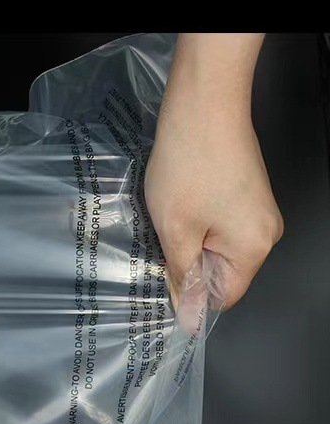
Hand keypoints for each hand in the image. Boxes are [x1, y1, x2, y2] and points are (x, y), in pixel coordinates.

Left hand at [145, 93, 282, 311]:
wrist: (205, 106)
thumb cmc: (188, 168)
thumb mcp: (176, 230)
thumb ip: (183, 275)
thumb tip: (189, 317)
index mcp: (253, 249)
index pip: (223, 297)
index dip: (191, 296)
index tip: (161, 282)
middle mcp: (265, 233)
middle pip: (222, 272)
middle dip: (188, 264)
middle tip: (159, 242)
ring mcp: (258, 211)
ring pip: (216, 247)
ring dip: (188, 240)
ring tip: (167, 219)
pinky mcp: (246, 193)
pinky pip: (219, 224)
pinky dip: (195, 222)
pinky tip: (177, 205)